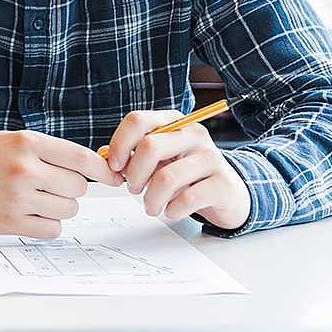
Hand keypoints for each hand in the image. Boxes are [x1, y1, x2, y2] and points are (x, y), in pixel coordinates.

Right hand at [0, 130, 119, 236]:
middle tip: (48, 185)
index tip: (113, 178)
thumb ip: (48, 151)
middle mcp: (25, 168)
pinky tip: (27, 213)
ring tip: (33, 198)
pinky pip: (52, 229)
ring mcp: (18, 197)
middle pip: (79, 187)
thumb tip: (94, 167)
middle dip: (69, 188)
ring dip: (58, 207)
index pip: (82, 158)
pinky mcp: (12, 222)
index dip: (104, 171)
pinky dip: (46, 223)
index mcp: (26, 143)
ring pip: (68, 209)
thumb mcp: (10, 140)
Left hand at [101, 112, 248, 229]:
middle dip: (133, 173)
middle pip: (150, 146)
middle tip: (132, 188)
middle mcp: (194, 134)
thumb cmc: (187, 173)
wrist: (228, 194)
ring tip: (150, 206)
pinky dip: (172, 209)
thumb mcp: (160, 159)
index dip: (120, 143)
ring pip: (167, 177)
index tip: (113, 165)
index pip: (138, 120)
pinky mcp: (223, 184)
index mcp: (173, 121)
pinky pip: (188, 198)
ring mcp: (211, 158)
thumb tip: (103, 155)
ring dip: (151, 198)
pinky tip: (171, 211)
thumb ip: (133, 154)